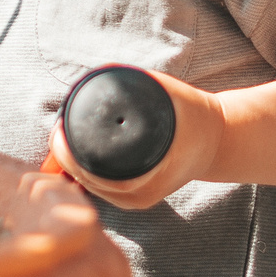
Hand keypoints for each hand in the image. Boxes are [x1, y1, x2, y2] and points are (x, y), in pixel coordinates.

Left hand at [45, 70, 226, 211]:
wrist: (218, 142)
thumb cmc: (192, 114)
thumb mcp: (165, 93)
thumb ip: (132, 82)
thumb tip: (98, 74)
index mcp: (147, 176)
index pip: (90, 169)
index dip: (66, 148)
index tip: (58, 125)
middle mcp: (140, 195)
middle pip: (84, 181)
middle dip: (63, 156)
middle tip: (57, 128)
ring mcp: (136, 202)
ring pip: (88, 189)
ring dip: (70, 165)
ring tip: (61, 138)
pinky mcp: (135, 201)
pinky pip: (99, 190)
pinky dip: (83, 173)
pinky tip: (73, 156)